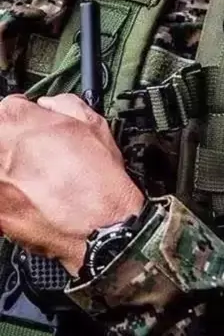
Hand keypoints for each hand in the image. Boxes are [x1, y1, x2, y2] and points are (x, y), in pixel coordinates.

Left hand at [0, 94, 143, 275]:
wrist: (102, 230)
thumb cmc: (100, 182)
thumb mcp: (95, 126)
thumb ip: (65, 106)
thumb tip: (52, 106)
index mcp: (16, 120)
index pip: (8, 107)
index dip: (29, 119)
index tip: (37, 128)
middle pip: (1, 139)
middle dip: (17, 146)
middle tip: (41, 158)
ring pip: (2, 168)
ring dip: (14, 171)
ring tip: (40, 183)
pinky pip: (3, 197)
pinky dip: (14, 197)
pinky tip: (37, 201)